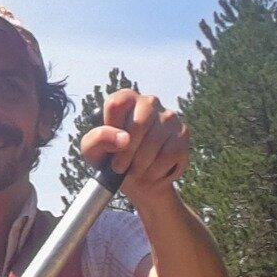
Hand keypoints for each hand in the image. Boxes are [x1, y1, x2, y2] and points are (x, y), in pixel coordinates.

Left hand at [80, 87, 191, 203]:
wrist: (135, 177)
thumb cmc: (110, 157)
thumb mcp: (93, 151)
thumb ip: (98, 140)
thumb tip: (123, 139)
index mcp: (124, 99)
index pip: (116, 104)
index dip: (112, 132)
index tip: (111, 151)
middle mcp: (148, 102)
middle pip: (139, 123)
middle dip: (127, 153)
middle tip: (120, 168)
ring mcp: (168, 116)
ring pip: (155, 140)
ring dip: (141, 165)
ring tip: (134, 173)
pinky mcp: (183, 133)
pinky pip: (170, 154)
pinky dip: (156, 170)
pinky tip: (149, 173)